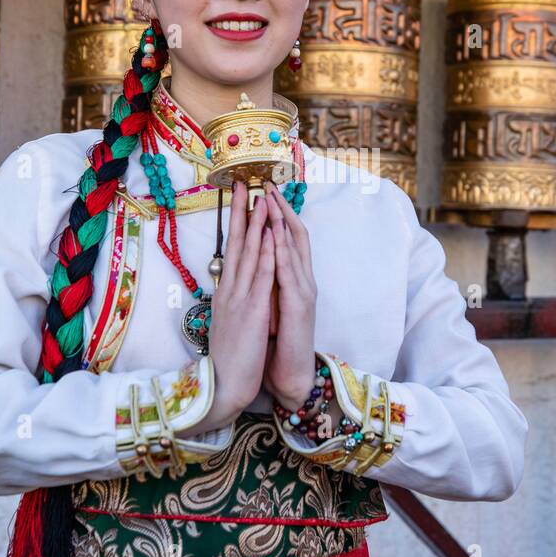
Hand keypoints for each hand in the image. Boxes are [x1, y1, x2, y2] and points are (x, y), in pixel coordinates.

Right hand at [203, 181, 275, 423]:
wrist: (223, 384)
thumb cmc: (227, 357)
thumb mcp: (227, 321)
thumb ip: (230, 299)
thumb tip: (231, 282)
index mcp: (225, 292)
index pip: (231, 249)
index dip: (236, 222)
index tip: (240, 198)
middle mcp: (229, 290)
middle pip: (236, 243)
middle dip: (242, 212)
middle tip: (246, 183)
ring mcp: (239, 298)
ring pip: (249, 254)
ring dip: (257, 224)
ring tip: (262, 198)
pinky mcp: (251, 311)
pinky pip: (260, 277)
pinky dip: (266, 254)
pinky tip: (270, 236)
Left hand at [262, 187, 318, 411]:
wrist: (290, 372)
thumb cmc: (277, 341)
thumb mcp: (267, 304)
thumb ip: (265, 283)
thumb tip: (253, 264)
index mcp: (292, 280)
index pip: (286, 239)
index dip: (276, 215)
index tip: (262, 192)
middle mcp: (301, 280)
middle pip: (294, 236)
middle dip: (281, 210)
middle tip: (268, 183)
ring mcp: (302, 292)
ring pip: (293, 250)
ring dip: (283, 224)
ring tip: (272, 200)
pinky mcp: (298, 306)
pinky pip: (289, 275)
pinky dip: (282, 254)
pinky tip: (276, 237)